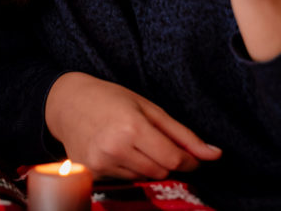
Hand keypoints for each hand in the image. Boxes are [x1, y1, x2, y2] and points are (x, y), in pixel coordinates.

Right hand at [44, 72, 220, 178]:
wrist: (66, 103)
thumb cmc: (110, 99)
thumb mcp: (149, 108)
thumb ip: (183, 135)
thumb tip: (215, 155)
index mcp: (131, 127)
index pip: (173, 159)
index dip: (188, 161)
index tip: (191, 156)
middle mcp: (114, 148)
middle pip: (160, 171)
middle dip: (166, 161)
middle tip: (154, 141)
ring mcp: (100, 163)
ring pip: (143, 178)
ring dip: (146, 165)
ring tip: (131, 143)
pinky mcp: (91, 173)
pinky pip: (124, 181)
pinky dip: (128, 169)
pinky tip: (116, 151)